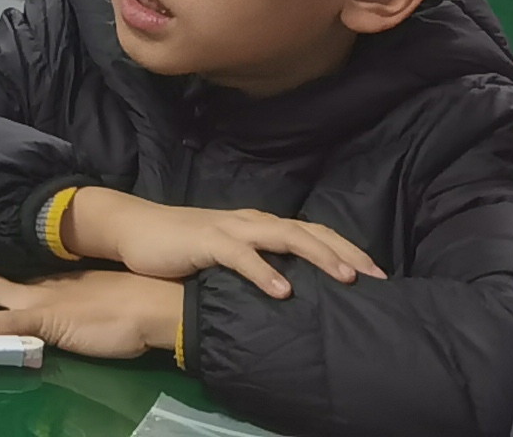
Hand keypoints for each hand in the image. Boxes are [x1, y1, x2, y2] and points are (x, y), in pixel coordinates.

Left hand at [0, 269, 184, 361]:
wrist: (154, 303)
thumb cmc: (130, 305)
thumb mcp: (93, 305)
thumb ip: (72, 311)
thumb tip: (61, 318)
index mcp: (50, 282)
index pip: (5, 277)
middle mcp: (39, 286)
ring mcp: (42, 300)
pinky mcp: (50, 319)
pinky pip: (11, 321)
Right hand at [56, 186, 383, 295]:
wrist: (135, 231)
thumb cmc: (183, 247)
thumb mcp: (229, 255)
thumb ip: (259, 262)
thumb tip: (296, 285)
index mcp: (260, 225)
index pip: (312, 231)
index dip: (345, 249)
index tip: (377, 273)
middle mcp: (252, 222)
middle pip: (308, 230)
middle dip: (345, 252)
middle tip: (376, 276)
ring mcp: (230, 229)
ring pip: (283, 236)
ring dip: (317, 256)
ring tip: (344, 279)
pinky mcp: (207, 241)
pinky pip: (241, 256)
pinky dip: (265, 272)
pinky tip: (283, 291)